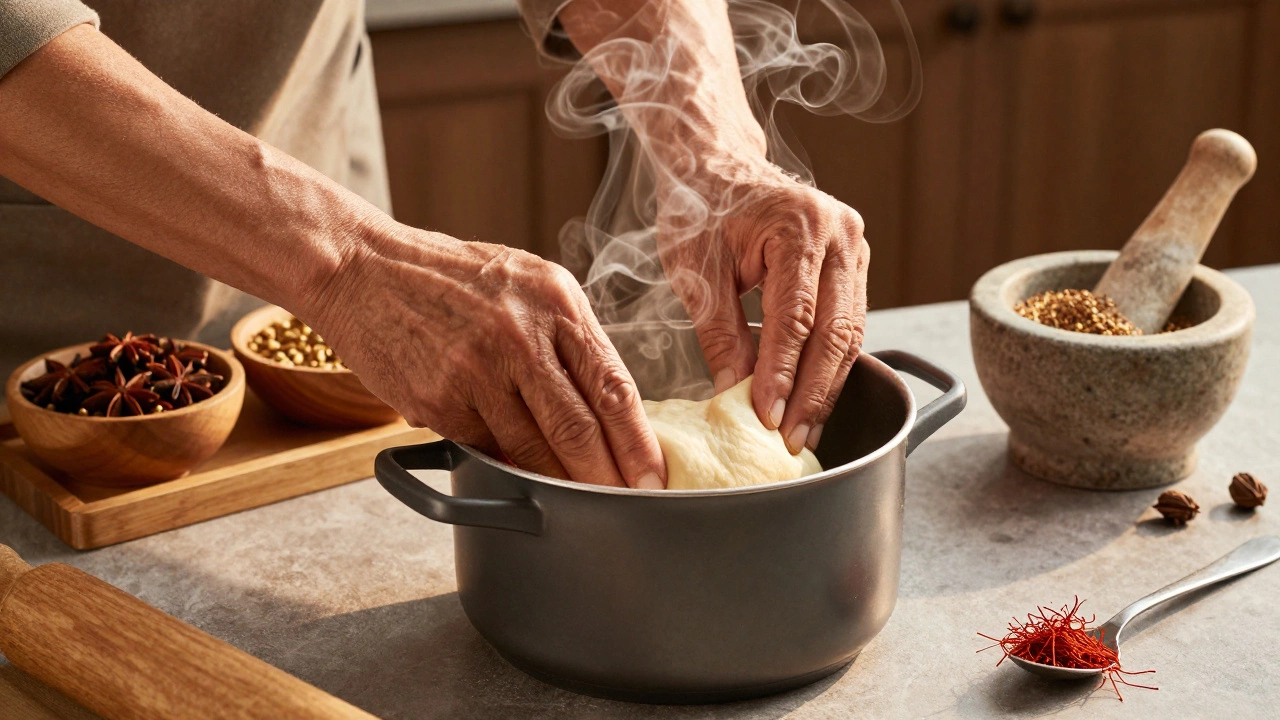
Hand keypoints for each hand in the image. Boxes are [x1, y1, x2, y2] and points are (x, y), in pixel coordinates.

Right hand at [309, 222, 666, 488]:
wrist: (362, 268)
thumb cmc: (449, 277)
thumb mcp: (525, 283)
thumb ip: (566, 336)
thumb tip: (605, 404)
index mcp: (556, 301)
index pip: (615, 384)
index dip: (639, 441)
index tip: (653, 476)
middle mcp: (521, 335)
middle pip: (581, 427)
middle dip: (610, 478)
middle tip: (628, 506)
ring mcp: (477, 371)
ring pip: (534, 451)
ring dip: (562, 486)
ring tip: (584, 506)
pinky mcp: (438, 402)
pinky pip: (487, 450)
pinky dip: (508, 471)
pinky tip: (522, 482)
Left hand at [656, 158, 869, 454]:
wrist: (717, 164)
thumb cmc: (700, 208)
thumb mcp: (697, 270)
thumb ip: (720, 332)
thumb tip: (735, 392)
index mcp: (799, 226)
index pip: (795, 319)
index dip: (782, 375)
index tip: (766, 419)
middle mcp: (841, 234)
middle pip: (835, 332)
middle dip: (813, 394)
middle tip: (791, 441)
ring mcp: (855, 247)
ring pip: (851, 334)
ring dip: (827, 388)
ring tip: (804, 433)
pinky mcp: (855, 264)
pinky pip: (849, 324)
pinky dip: (832, 365)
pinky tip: (814, 400)